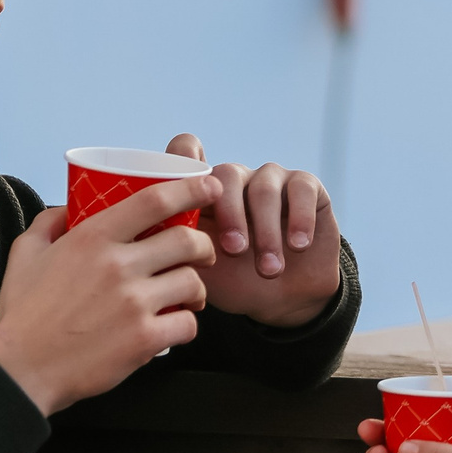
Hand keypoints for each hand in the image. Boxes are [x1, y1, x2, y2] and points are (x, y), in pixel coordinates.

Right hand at [0, 177, 218, 414]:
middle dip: (204, 246)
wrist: (21, 368)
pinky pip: (189, 324)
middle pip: (189, 241)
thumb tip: (71, 206)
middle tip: (202, 255)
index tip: (210, 187)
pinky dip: (186, 325)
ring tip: (186, 297)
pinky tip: (172, 326)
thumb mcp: (26, 253)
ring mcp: (134, 303)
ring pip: (194, 283)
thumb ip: (50, 222)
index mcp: (92, 238)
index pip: (154, 201)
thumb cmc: (24, 312)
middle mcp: (117, 265)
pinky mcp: (145, 338)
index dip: (191, 190)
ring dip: (196, 290)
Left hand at [166, 133, 340, 327]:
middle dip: (231, 215)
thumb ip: (174, 248)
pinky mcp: (306, 187)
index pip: (186, 153)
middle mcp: (235, 178)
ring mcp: (272, 179)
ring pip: (264, 188)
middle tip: (235, 251)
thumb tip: (145, 242)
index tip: (187, 198)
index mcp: (202, 192)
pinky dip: (299, 219)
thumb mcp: (198, 269)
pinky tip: (297, 245)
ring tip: (269, 269)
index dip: (182, 162)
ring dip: (266, 232)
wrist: (285, 300)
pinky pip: (302, 189)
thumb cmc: (235, 282)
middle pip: (226, 175)